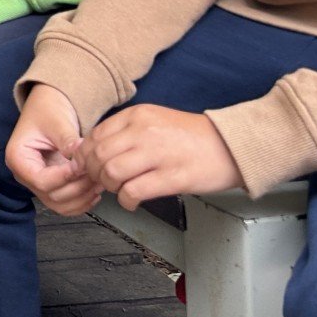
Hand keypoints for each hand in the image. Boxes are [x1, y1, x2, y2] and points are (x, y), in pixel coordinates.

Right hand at [6, 85, 99, 216]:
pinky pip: (66, 206)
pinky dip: (83, 203)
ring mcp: (38, 184)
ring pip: (60, 206)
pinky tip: (95, 190)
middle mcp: (25, 176)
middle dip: (78, 187)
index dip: (65, 177)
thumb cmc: (48, 111)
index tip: (83, 165)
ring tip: (99, 181)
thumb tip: (81, 157)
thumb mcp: (57, 121)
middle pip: (52, 196)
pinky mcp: (52, 187)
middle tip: (96, 172)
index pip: (41, 180)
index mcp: (18, 158)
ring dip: (83, 197)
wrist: (50, 108)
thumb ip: (67, 141)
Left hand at [81, 106, 243, 209]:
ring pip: (111, 172)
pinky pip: (134, 191)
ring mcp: (159, 153)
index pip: (95, 135)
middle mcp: (145, 131)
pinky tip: (132, 201)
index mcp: (138, 115)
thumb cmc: (192, 136)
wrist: (231, 145)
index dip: (86, 155)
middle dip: (94, 173)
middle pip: (98, 155)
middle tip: (102, 181)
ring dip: (109, 187)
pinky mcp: (173, 177)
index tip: (90, 166)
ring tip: (119, 189)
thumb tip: (94, 149)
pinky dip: (126, 200)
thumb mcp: (154, 119)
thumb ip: (125, 131)